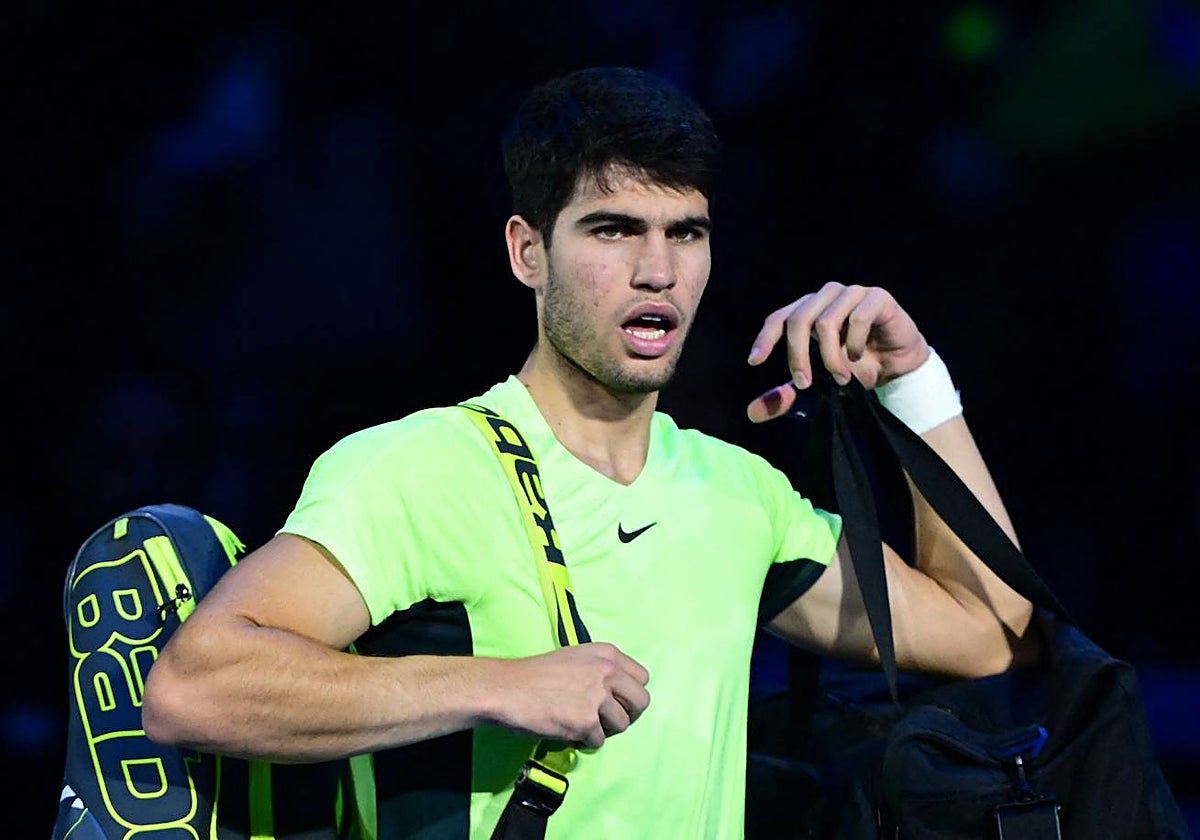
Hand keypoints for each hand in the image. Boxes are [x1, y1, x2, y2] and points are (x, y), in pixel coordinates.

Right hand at [492, 642, 650, 748]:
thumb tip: (618, 694)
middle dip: (626, 715)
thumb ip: (601, 670)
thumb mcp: (576, 658)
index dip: (630, 694)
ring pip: (622, 725)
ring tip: (580, 725)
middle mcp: (607, 671)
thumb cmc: (535, 675)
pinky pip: (598, 741)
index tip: (616, 701)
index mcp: (607, 654)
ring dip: (603, 730)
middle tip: (607, 721)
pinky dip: (583, 742)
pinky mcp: (586, 721)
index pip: (642, 678)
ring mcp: (598, 696)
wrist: (506, 688)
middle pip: (641, 702)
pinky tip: (566, 732)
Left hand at [745, 282, 929, 422]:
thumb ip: (787, 396)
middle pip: (799, 319)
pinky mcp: (877, 297)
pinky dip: (856, 343)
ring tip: (841, 378)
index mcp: (808, 310)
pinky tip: (860, 356)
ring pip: (826, 321)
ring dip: (831, 356)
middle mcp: (826, 296)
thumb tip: (751, 413)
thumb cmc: (855, 370)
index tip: (754, 361)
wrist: (898, 368)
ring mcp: (852, 293)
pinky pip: (859, 317)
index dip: (765, 338)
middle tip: (804, 384)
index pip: (779, 318)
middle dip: (797, 355)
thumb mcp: (818, 386)